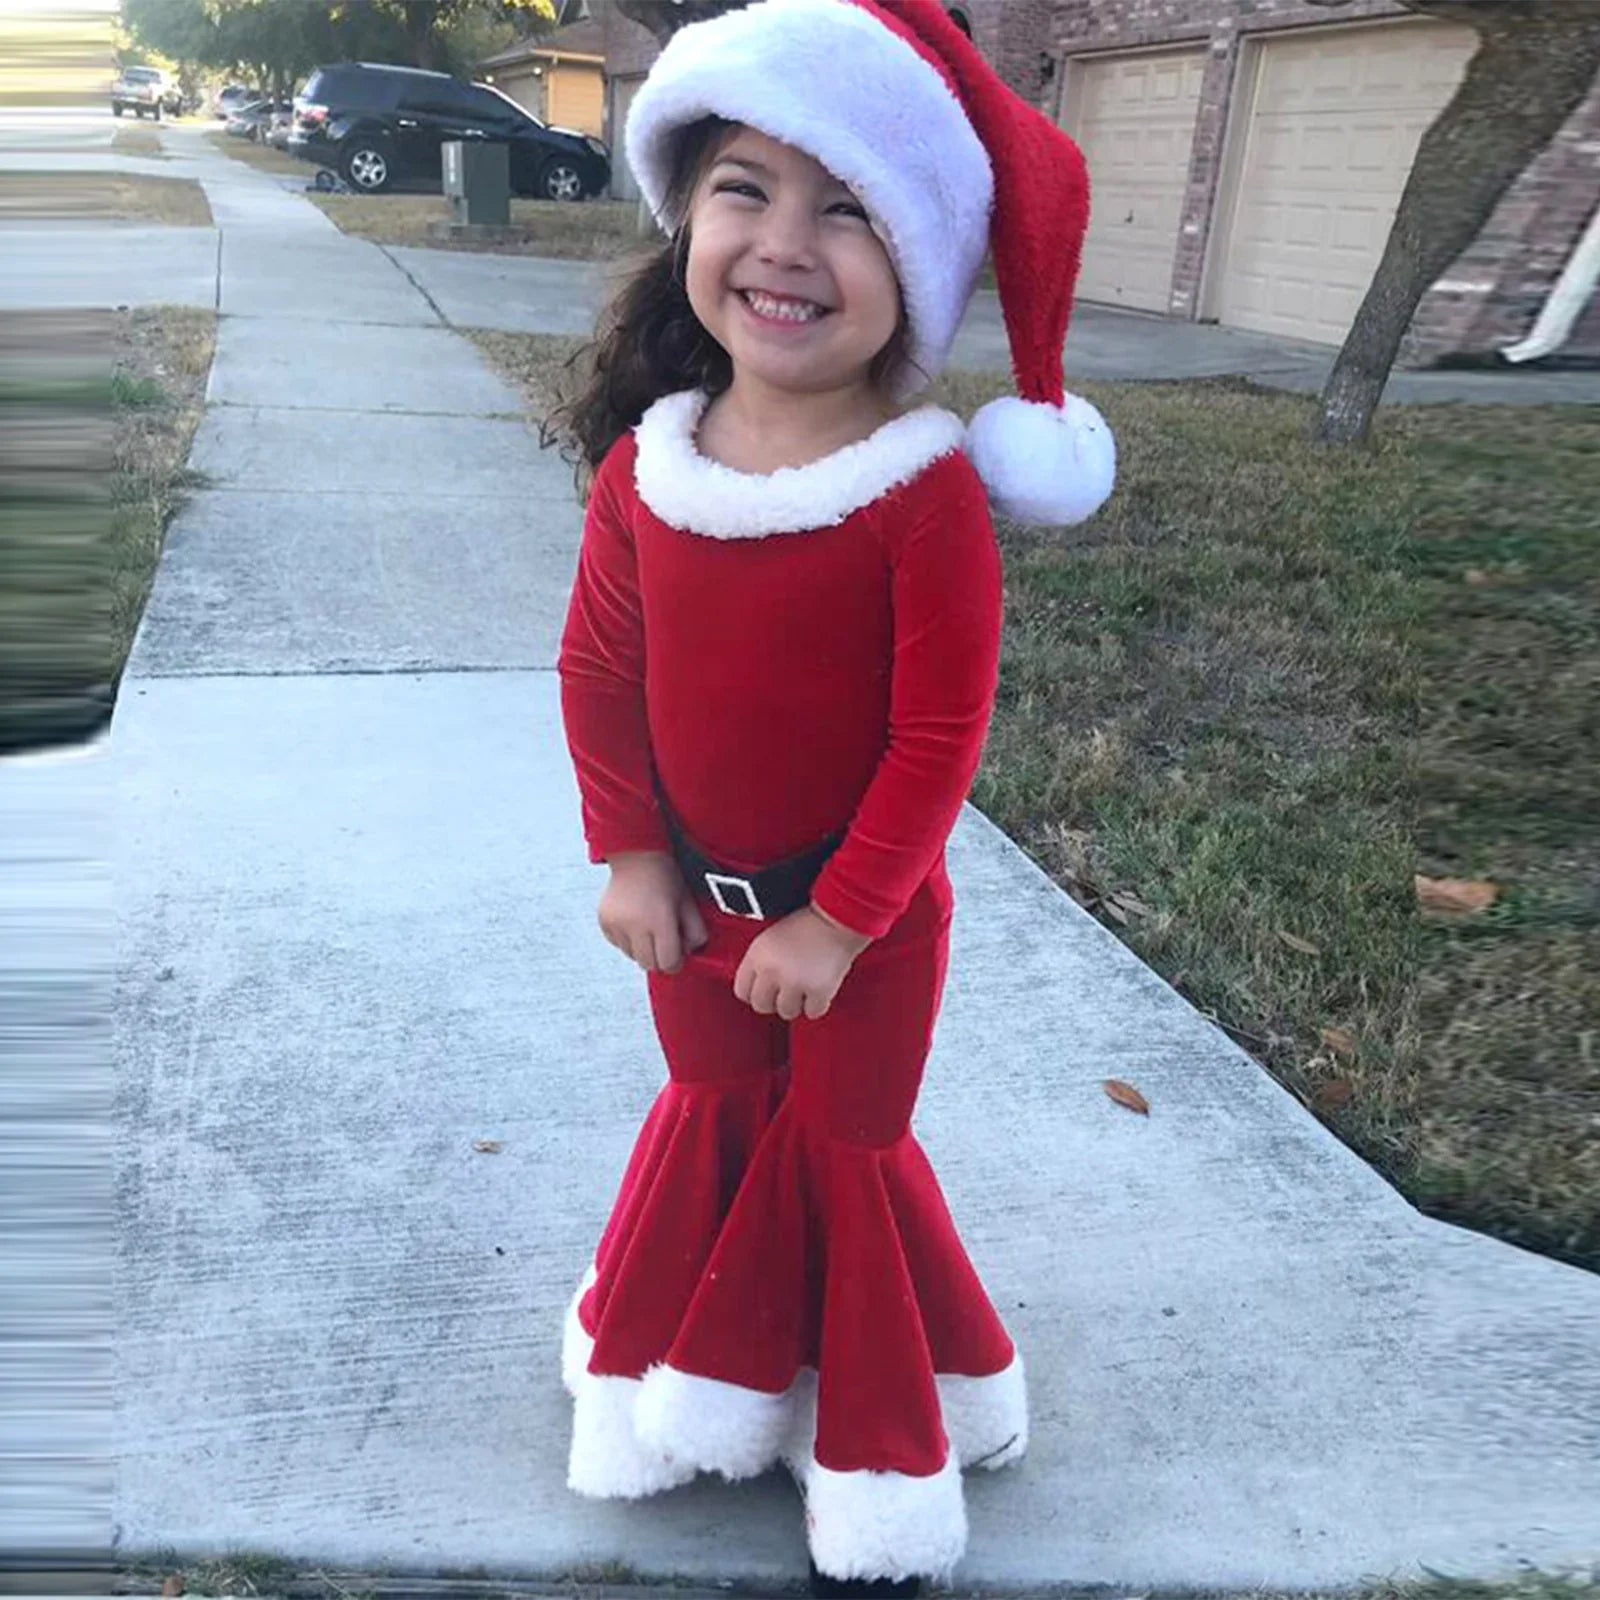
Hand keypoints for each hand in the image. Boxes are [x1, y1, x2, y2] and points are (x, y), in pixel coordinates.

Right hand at [598, 852, 707, 974]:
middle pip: (649, 965)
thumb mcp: (689, 904)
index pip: (668, 963)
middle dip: (660, 958)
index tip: (679, 952)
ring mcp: (616, 925)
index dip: (676, 961)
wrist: (636, 856)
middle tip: (665, 940)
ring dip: (643, 949)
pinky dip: (629, 940)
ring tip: (649, 926)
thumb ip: (696, 933)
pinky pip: (619, 945)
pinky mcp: (605, 923)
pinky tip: (636, 921)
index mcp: (659, 920)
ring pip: (632, 957)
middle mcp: (635, 925)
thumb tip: (689, 953)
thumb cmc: (666, 877)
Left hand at [733, 905, 872, 1020]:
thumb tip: (756, 987)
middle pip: (761, 1005)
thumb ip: (760, 962)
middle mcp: (772, 970)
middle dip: (773, 1001)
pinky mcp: (818, 990)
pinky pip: (812, 1012)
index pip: (741, 990)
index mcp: (757, 954)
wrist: (838, 918)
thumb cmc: (807, 924)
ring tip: (804, 987)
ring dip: (796, 1003)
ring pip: (786, 1012)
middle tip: (785, 991)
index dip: (754, 992)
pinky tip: (819, 991)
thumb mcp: (771, 937)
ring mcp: (795, 982)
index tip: (764, 991)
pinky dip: (817, 1005)